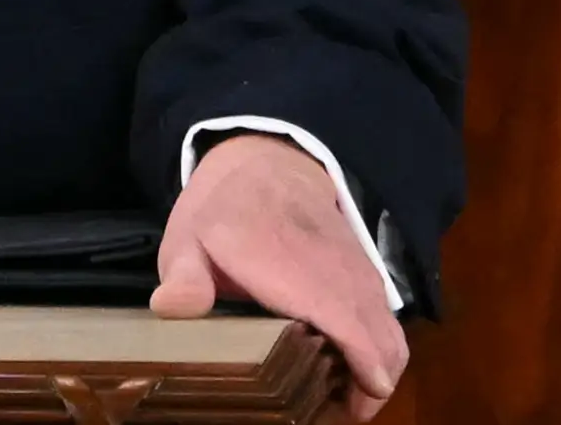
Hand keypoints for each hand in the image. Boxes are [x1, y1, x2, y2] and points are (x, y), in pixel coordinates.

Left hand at [153, 135, 406, 421]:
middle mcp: (343, 279)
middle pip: (383, 347)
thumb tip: (168, 308)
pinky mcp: (368, 276)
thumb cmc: (223, 209)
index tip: (344, 408)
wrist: (268, 161)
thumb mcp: (189, 239)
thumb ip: (184, 277)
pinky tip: (342, 366)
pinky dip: (377, 350)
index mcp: (299, 275)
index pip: (351, 332)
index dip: (361, 377)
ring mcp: (361, 277)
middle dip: (369, 390)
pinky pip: (387, 321)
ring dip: (376, 372)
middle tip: (333, 411)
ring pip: (391, 337)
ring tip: (337, 396)